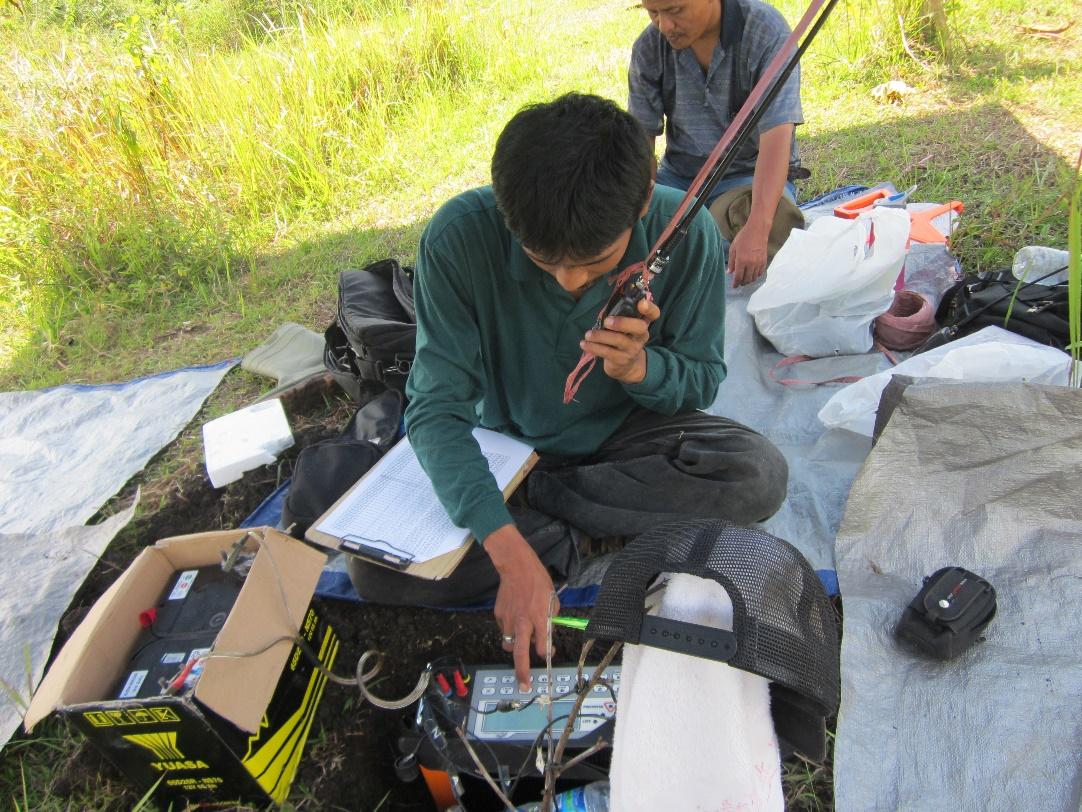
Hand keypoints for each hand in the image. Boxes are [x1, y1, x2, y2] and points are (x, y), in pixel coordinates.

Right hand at [484, 525, 559, 690]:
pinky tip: (515, 615)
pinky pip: (505, 629)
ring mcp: (508, 620)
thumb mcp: (552, 600)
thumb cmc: (538, 581)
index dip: (547, 652)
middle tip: (524, 686)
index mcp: (539, 619)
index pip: (543, 647)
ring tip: (521, 635)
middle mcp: (523, 623)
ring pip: (510, 644)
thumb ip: (549, 619)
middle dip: (522, 673)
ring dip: (516, 645)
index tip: (549, 652)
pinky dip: (510, 628)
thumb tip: (547, 633)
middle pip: (521, 655)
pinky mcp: (498, 615)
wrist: (516, 567)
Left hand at [581, 296, 659, 383]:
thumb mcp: (625, 327)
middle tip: (606, 321)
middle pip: (639, 327)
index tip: (641, 303)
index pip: (653, 314)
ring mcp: (632, 349)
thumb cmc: (622, 338)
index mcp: (643, 323)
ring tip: (588, 334)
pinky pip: (607, 352)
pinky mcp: (621, 360)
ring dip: (600, 336)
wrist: (626, 366)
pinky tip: (584, 344)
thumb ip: (620, 315)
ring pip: (619, 340)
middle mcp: (641, 336)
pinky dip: (593, 347)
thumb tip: (604, 308)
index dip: (650, 308)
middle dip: (623, 322)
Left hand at [727, 220, 769, 286]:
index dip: (736, 283)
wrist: (757, 230)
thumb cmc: (743, 238)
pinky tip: (752, 274)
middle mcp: (750, 264)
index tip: (734, 286)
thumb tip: (729, 272)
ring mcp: (758, 263)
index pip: (738, 277)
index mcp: (741, 260)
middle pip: (746, 279)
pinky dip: (756, 276)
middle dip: (742, 283)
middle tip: (739, 283)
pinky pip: (760, 273)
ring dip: (749, 280)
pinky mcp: (764, 261)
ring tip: (745, 279)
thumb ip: (731, 261)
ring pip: (754, 277)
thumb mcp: (733, 248)